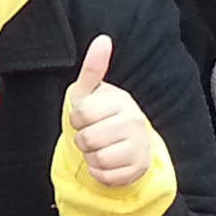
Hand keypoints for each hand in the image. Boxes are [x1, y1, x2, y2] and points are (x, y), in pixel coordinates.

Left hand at [66, 35, 152, 188]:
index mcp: (122, 101)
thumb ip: (93, 68)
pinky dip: (99, 173)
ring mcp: (139, 147)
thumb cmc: (104, 116)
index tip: (84, 118)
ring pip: (96, 159)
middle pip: (87, 139)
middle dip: (82, 140)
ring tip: (100, 148)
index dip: (76, 119)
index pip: (81, 114)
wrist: (129, 146)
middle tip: (92, 135)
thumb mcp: (93, 93)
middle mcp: (135, 122)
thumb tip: (103, 39)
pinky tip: (107, 163)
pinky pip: (104, 176)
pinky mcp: (137, 170)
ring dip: (90, 157)